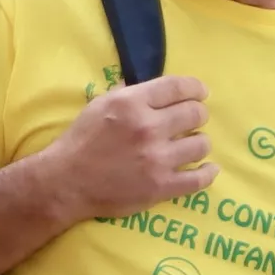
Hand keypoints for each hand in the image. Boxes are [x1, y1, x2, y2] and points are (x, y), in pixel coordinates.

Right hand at [48, 72, 213, 216]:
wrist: (66, 183)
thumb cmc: (80, 141)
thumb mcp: (100, 105)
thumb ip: (130, 95)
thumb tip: (156, 90)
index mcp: (132, 103)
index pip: (178, 87)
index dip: (195, 88)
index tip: (201, 93)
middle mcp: (148, 128)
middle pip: (196, 114)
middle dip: (198, 115)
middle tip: (193, 120)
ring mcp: (158, 159)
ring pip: (201, 144)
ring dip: (199, 142)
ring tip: (191, 145)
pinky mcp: (161, 187)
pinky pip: (199, 179)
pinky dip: (208, 172)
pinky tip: (208, 169)